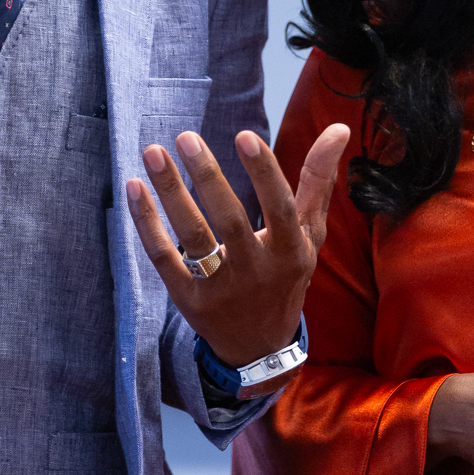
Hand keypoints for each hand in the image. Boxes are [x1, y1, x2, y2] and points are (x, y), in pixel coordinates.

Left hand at [125, 122, 350, 393]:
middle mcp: (257, 272)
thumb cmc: (286, 274)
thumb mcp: (310, 234)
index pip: (280, 209)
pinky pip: (164, 258)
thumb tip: (338, 128)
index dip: (264, 173)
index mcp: (291, 251)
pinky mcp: (188, 300)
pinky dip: (147, 224)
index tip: (244, 135)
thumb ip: (319, 181)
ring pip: (194, 237)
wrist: (260, 347)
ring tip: (153, 153)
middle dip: (208, 177)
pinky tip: (135, 188)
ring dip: (171, 194)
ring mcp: (221, 289)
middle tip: (186, 137)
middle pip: (231, 221)